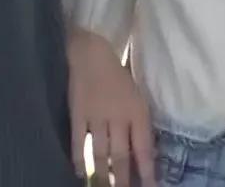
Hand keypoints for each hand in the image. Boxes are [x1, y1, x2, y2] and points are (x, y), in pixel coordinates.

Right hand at [67, 28, 156, 186]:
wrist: (90, 52)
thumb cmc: (117, 75)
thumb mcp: (137, 97)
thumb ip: (140, 124)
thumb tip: (145, 154)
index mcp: (137, 112)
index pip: (144, 149)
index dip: (148, 172)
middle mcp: (118, 117)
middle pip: (122, 156)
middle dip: (124, 180)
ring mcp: (96, 117)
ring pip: (101, 154)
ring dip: (104, 176)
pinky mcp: (76, 114)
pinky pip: (78, 142)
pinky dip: (78, 160)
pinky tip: (80, 174)